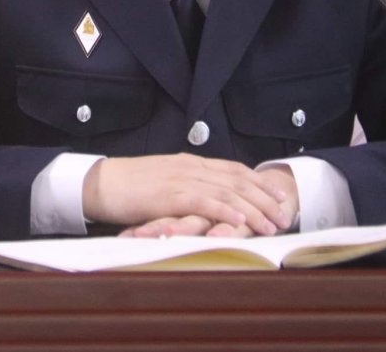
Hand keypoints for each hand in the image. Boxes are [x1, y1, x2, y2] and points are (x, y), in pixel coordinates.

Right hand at [82, 154, 293, 235]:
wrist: (100, 181)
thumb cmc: (127, 186)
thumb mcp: (162, 181)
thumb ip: (184, 186)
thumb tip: (203, 198)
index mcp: (189, 163)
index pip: (233, 169)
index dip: (258, 182)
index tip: (277, 194)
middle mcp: (190, 167)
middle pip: (237, 180)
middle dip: (264, 197)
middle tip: (285, 213)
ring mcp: (181, 179)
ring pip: (227, 191)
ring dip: (254, 208)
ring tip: (272, 224)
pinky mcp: (169, 195)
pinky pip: (204, 202)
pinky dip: (226, 211)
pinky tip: (241, 221)